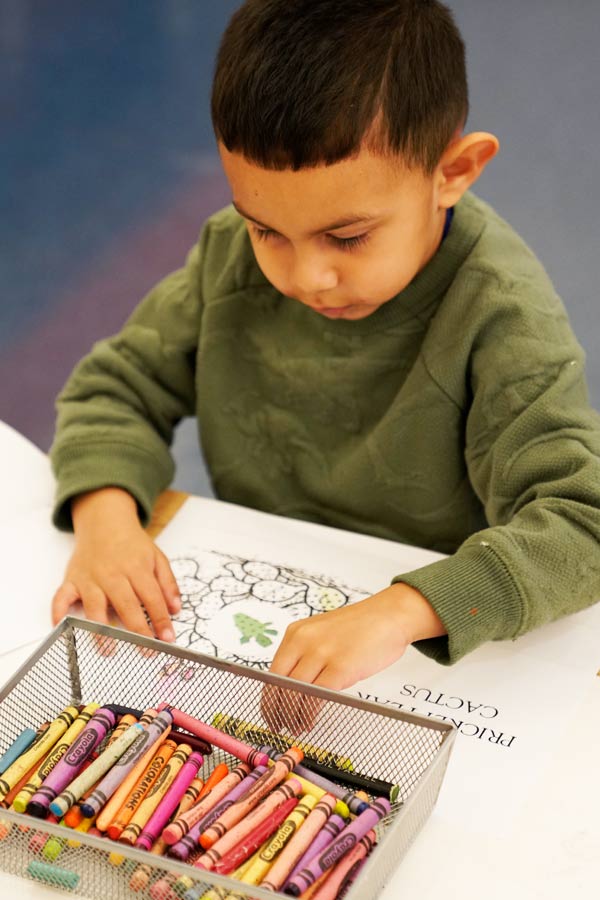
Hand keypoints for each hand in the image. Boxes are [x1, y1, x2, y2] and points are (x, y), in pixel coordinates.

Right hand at [51, 488, 180, 644]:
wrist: (105, 522)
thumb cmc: (132, 544)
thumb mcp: (157, 557)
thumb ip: (168, 583)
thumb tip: (176, 610)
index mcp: (136, 568)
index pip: (151, 597)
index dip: (161, 619)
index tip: (168, 638)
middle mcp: (112, 574)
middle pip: (126, 605)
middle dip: (137, 630)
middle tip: (146, 650)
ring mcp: (90, 578)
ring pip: (94, 606)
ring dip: (101, 629)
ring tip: (109, 649)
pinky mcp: (71, 580)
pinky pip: (61, 597)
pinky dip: (58, 612)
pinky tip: (62, 627)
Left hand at [263, 583, 445, 730]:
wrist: (389, 615)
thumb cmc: (361, 626)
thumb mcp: (322, 633)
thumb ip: (305, 653)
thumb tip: (291, 685)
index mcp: (296, 632)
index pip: (272, 671)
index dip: (269, 697)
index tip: (269, 712)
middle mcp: (304, 641)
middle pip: (279, 684)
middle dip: (276, 710)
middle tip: (279, 725)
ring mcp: (321, 653)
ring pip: (294, 692)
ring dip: (292, 716)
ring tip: (298, 727)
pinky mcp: (339, 667)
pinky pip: (315, 697)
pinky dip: (308, 714)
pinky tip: (310, 721)